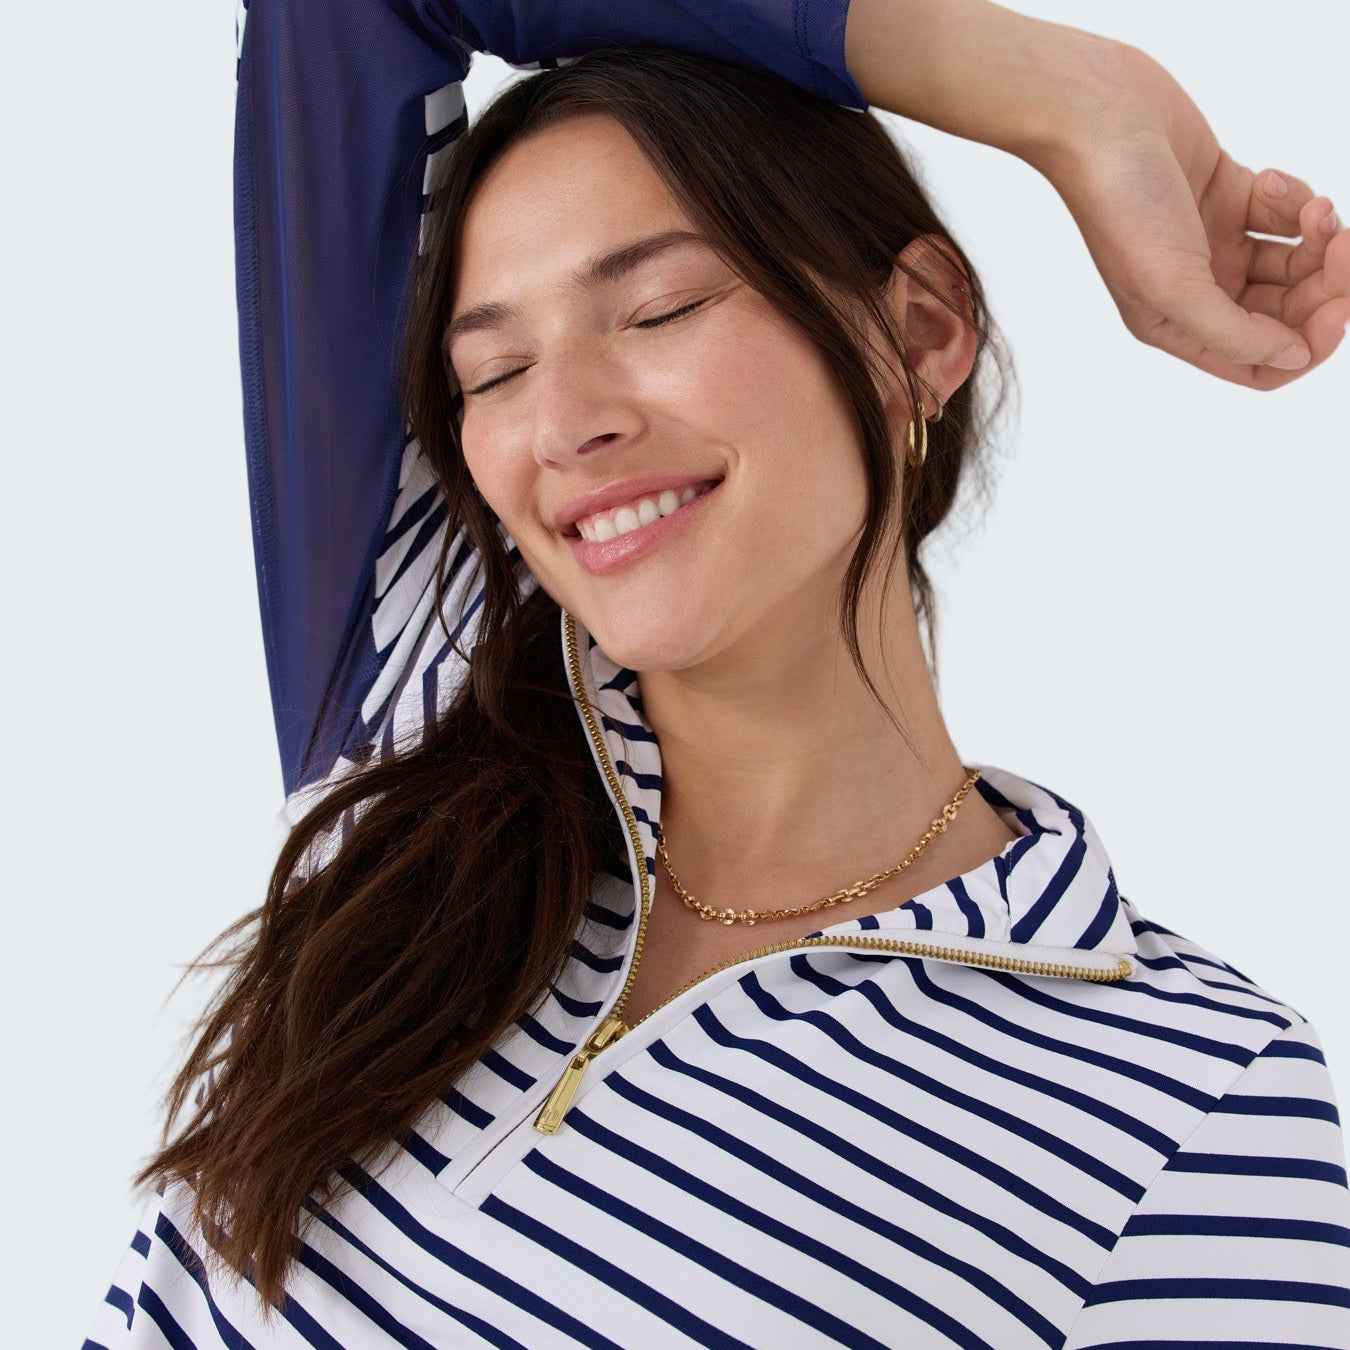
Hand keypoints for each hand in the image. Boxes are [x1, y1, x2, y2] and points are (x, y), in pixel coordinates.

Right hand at [1038, 45, 1349, 389]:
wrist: (1101, 118)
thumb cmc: (1120, 204)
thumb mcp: (1172, 287)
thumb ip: (1233, 334)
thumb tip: (1294, 358)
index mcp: (1178, 325)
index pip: (1261, 363)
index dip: (1309, 343)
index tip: (1338, 306)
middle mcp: (1200, 290)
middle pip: (1289, 312)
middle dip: (1326, 283)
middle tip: (1341, 246)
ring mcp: (1218, 243)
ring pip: (1297, 262)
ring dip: (1318, 236)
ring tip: (1312, 210)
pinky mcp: (1233, 197)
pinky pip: (1289, 214)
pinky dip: (1293, 199)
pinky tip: (1267, 181)